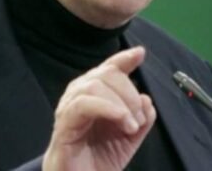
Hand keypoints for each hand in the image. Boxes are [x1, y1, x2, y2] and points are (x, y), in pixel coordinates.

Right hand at [42, 46, 155, 170]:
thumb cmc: (101, 156)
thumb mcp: (130, 136)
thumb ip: (142, 116)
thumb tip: (147, 99)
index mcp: (96, 94)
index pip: (109, 68)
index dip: (124, 58)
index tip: (140, 54)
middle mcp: (80, 94)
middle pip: (106, 74)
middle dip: (130, 92)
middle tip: (139, 118)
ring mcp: (69, 107)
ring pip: (95, 85)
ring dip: (121, 103)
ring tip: (131, 126)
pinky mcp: (64, 123)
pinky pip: (83, 104)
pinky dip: (107, 108)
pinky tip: (121, 119)